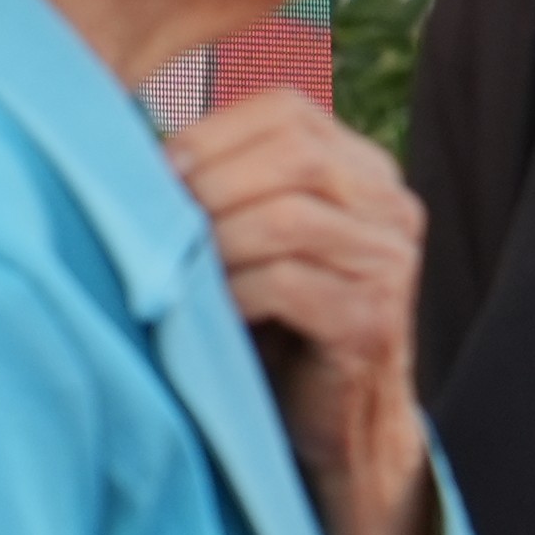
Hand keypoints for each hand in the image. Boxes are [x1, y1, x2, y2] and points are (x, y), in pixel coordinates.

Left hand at [170, 93, 440, 534]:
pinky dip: (233, 293)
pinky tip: (215, 315)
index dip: (210, 135)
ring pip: (290, 216)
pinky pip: (288, 283)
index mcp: (369, 173)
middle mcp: (395, 208)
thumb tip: (139, 148)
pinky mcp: (375, 321)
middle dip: (209, 185)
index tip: (158, 176)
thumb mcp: (256, 238)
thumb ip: (230, 185)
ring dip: (215, 241)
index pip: (289, 110)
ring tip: (185, 271)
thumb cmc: (278, 325)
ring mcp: (393, 264)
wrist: (333, 424)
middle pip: (295, 154)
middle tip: (162, 224)